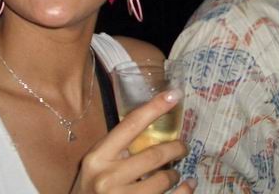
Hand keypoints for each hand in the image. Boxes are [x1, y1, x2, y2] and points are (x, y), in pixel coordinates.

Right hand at [70, 88, 194, 193]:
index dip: (155, 108)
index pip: (131, 125)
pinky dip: (185, 191)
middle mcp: (107, 178)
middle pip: (154, 155)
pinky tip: (188, 186)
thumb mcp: (96, 165)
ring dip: (175, 174)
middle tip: (183, 147)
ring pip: (163, 180)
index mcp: (97, 158)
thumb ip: (116, 148)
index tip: (175, 94)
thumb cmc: (90, 189)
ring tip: (175, 174)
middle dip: (176, 148)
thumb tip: (152, 122)